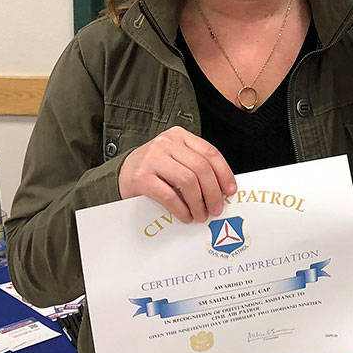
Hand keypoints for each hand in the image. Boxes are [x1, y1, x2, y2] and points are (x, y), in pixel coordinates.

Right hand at [117, 126, 235, 222]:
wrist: (122, 172)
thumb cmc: (154, 168)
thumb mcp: (176, 158)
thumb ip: (195, 166)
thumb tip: (222, 189)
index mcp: (179, 136)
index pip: (210, 152)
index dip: (224, 173)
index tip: (230, 191)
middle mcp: (166, 143)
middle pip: (201, 168)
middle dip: (213, 192)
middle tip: (216, 208)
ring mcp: (152, 158)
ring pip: (188, 181)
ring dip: (198, 203)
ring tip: (201, 215)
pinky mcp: (141, 177)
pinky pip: (169, 196)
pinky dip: (181, 209)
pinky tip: (186, 216)